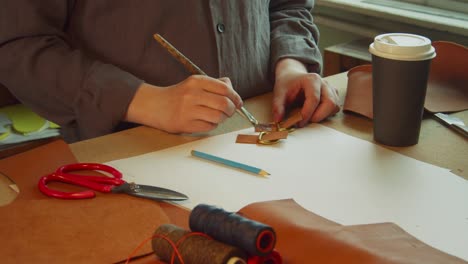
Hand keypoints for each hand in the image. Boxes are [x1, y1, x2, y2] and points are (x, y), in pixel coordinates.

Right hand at [125, 75, 242, 132]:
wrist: (155, 105)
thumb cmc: (179, 95)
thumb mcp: (195, 83)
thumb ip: (215, 84)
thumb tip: (232, 90)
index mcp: (196, 81)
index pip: (224, 89)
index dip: (235, 97)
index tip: (238, 103)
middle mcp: (192, 94)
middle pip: (223, 103)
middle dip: (232, 110)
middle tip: (231, 112)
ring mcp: (188, 110)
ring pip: (218, 116)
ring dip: (223, 118)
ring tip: (218, 117)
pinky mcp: (185, 124)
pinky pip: (209, 126)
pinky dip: (212, 125)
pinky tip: (207, 121)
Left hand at [272, 58, 339, 126]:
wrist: (292, 76)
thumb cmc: (287, 84)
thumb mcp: (279, 93)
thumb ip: (278, 106)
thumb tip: (278, 121)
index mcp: (312, 80)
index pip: (314, 99)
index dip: (307, 113)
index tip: (298, 123)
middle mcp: (324, 83)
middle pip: (330, 103)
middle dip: (318, 116)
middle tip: (305, 122)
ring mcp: (330, 88)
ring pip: (335, 106)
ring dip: (323, 116)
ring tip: (309, 117)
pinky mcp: (333, 94)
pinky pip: (335, 107)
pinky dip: (327, 114)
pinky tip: (315, 113)